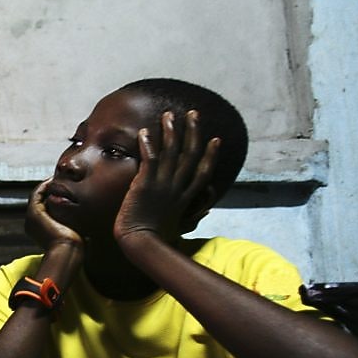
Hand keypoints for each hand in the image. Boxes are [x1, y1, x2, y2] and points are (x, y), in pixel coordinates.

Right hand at [26, 177, 84, 251]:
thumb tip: (90, 230)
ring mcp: (31, 218)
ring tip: (59, 178)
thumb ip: (77, 228)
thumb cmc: (75, 248)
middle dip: (49, 190)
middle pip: (39, 201)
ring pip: (37, 196)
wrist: (68, 251)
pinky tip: (55, 180)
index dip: (53, 198)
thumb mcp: (75, 236)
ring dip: (47, 186)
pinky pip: (37, 194)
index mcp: (40, 230)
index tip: (65, 189)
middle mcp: (32, 223)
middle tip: (61, 181)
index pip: (45, 209)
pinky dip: (45, 186)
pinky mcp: (34, 213)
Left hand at [114, 110, 218, 244]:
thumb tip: (205, 211)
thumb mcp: (180, 226)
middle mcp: (177, 188)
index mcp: (186, 198)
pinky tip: (145, 131)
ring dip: (172, 131)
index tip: (215, 139)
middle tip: (193, 114)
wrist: (141, 244)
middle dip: (193, 132)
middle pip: (190, 154)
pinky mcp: (146, 184)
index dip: (210, 154)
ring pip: (172, 152)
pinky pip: (150, 159)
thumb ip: (191, 216)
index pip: (203, 172)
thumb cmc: (156, 239)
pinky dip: (149, 144)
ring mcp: (163, 185)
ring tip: (169, 114)